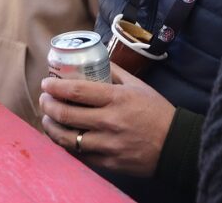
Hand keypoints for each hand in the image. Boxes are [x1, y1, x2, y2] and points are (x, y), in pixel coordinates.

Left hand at [39, 65, 174, 176]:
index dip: (55, 87)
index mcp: (116, 99)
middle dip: (48, 106)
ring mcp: (109, 145)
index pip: (76, 91)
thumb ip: (114, 72)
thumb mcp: (138, 86)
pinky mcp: (110, 163)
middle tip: (44, 100)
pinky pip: (80, 155)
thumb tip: (94, 59)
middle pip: (66, 114)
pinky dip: (66, 146)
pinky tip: (62, 137)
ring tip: (47, 119)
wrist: (177, 145)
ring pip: (68, 138)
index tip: (45, 84)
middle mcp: (110, 122)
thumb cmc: (157, 112)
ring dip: (51, 127)